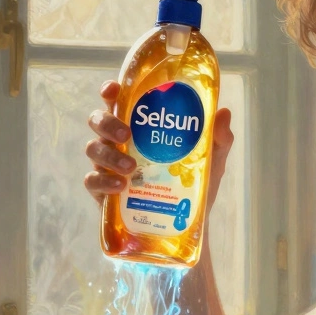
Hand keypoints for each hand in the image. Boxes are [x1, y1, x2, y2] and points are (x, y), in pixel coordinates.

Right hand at [83, 80, 234, 208]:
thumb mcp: (212, 160)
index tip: (114, 90)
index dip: (111, 91)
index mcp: (140, 125)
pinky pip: (92, 181)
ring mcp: (108, 165)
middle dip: (107, 123)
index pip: (119, 101)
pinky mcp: (103, 190)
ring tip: (130, 167)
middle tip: (127, 134)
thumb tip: (223, 113)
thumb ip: (219, 138)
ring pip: (93, 149)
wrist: (185, 224)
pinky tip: (121, 186)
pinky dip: (103, 181)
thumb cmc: (194, 183)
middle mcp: (119, 141)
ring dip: (109, 155)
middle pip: (99, 120)